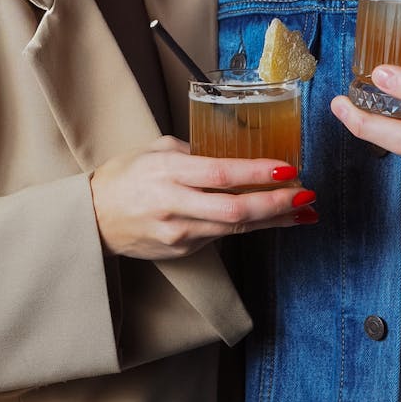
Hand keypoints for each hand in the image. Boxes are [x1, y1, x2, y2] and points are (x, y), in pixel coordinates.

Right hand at [89, 135, 317, 260]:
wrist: (94, 218)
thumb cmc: (126, 175)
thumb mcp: (156, 150)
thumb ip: (194, 150)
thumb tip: (232, 153)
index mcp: (168, 172)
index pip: (219, 173)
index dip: (256, 172)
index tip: (286, 167)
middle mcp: (174, 205)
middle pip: (234, 209)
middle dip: (276, 203)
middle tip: (306, 193)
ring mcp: (179, 233)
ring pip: (235, 227)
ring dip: (273, 219)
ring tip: (305, 210)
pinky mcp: (183, 251)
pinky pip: (223, 236)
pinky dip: (251, 226)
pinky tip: (274, 219)